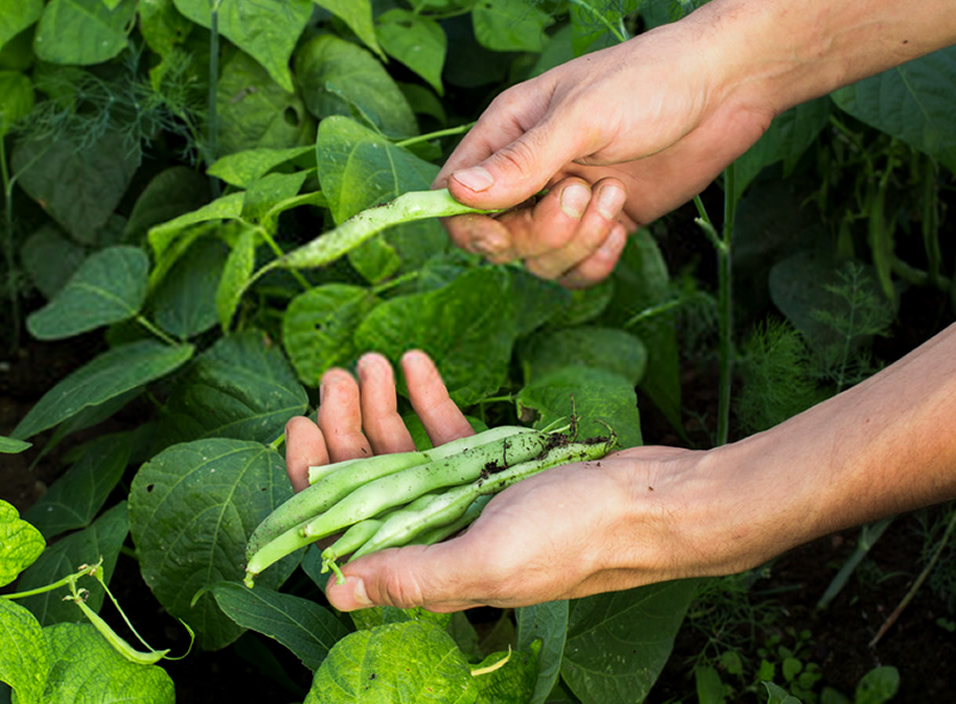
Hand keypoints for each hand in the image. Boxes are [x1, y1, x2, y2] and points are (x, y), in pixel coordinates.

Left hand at [285, 351, 698, 611]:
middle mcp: (439, 535)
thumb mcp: (487, 560)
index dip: (313, 480)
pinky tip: (416, 363)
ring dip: (382, 405)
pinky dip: (428, 399)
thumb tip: (334, 594)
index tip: (299, 425)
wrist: (656, 504)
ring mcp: (467, 498)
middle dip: (345, 427)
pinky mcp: (497, 468)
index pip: (347, 528)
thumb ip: (410, 576)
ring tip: (371, 361)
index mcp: (429, 568)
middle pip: (369, 480)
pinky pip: (448, 433)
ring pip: (404, 450)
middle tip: (338, 375)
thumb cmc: (576, 537)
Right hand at [438, 20, 774, 284]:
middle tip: (580, 194)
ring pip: (538, 260)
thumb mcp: (582, 117)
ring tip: (614, 196)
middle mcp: (529, 172)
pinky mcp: (603, 224)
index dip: (469, 224)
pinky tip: (623, 228)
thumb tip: (458, 194)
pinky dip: (596, 262)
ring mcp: (566, 202)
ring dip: (576, 242)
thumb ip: (522, 161)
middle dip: (538, 232)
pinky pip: (575, 270)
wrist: (727, 86)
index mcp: (508, 134)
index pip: (454, 195)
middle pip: (497, 239)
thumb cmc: (650, 80)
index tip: (503, 228)